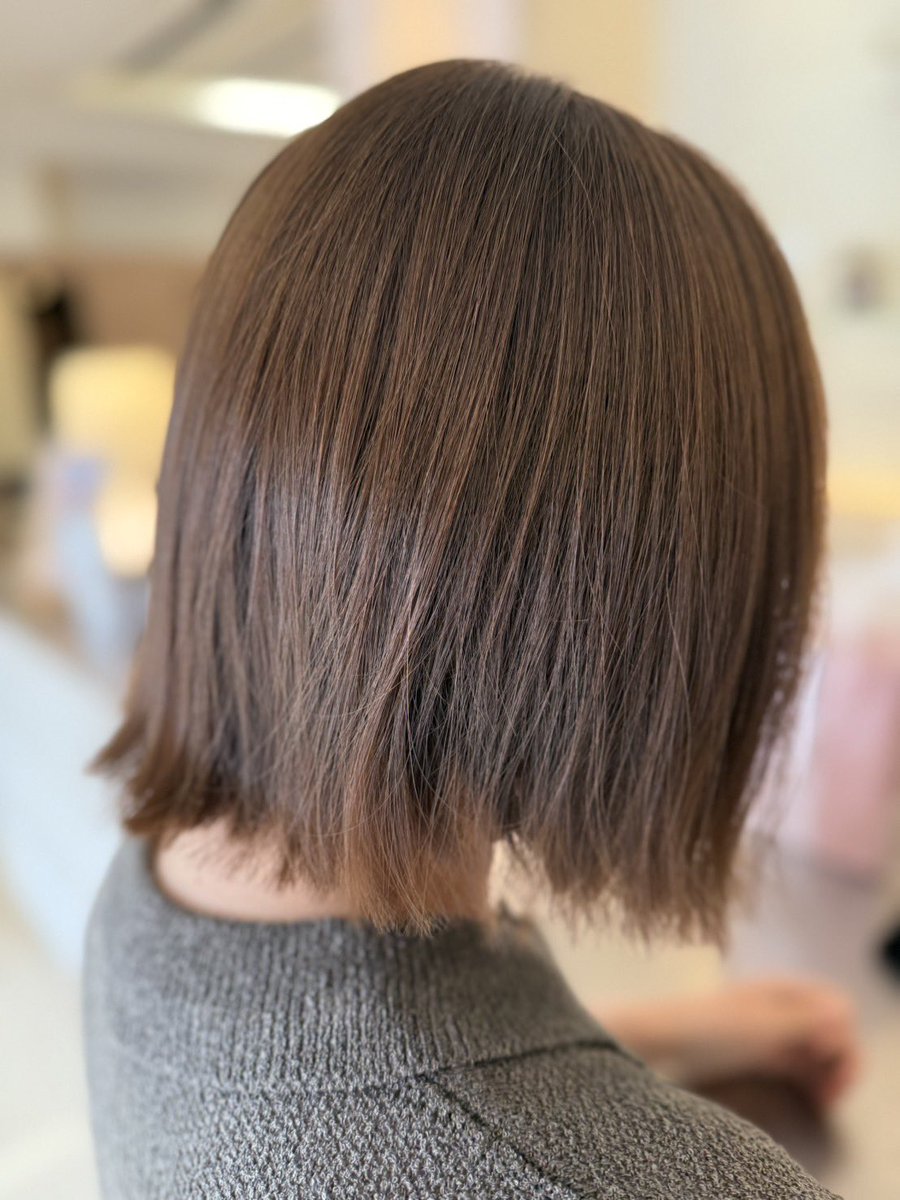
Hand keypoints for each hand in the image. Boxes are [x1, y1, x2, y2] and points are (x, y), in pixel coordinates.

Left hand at [595, 977, 859, 1108]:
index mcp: (778, 990)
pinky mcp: (748, 1051)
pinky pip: (792, 1061)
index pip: (832, 1002)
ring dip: (826, 1070)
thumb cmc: (698, 1026)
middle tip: (834, 1093)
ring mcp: (761, 1028)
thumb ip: (802, 1019)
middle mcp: (773, 1005)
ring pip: (811, 1046)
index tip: (829, 1059)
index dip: (842, 1031)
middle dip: (839, 1056)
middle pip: (826, 1025)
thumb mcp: (755, 1024)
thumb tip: (843, 1012)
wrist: (646, 1038)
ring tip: (823, 1100)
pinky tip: (810, 1095)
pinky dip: (808, 1076)